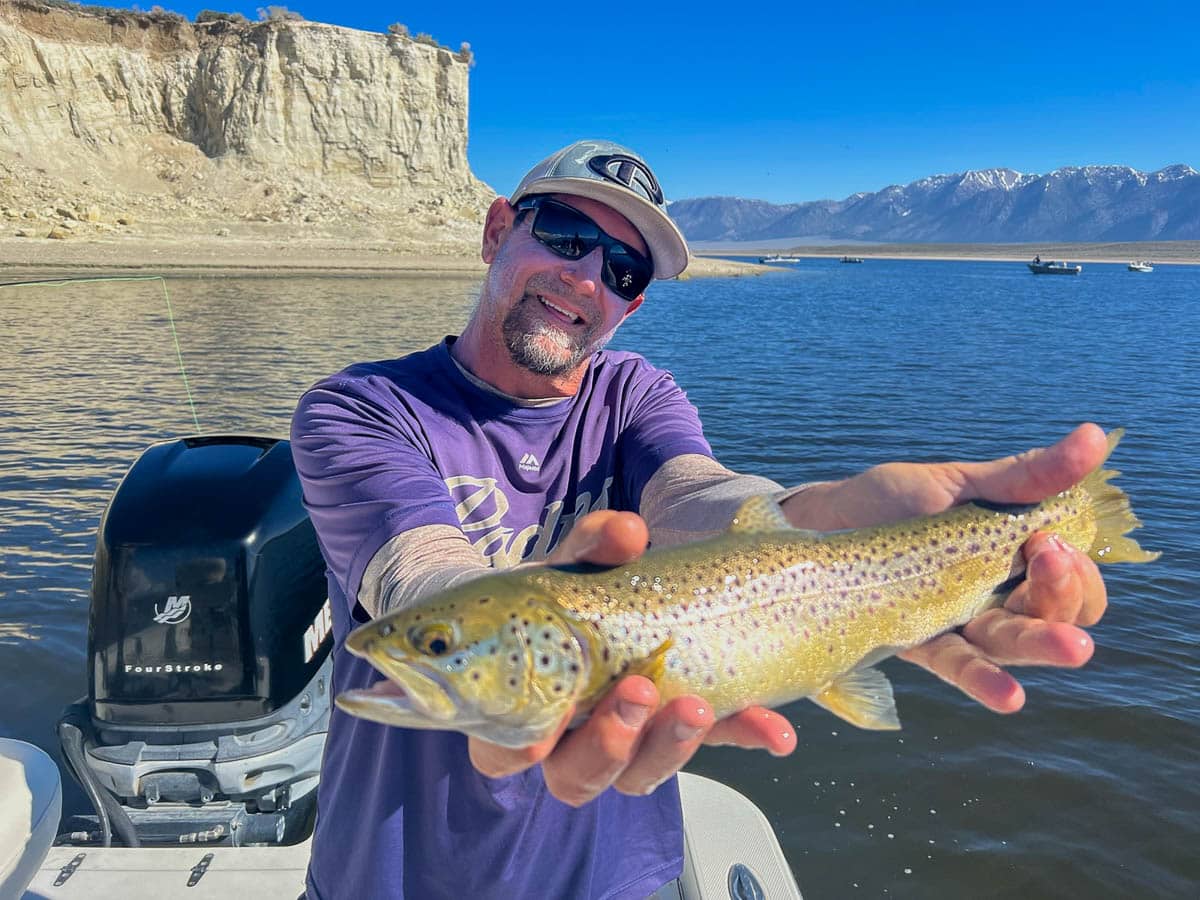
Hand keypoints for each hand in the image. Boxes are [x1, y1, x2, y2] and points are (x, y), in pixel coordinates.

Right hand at [467, 510, 796, 806]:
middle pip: (578, 775)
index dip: (516, 753)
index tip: (539, 737)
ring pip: (640, 775)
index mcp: (524, 706)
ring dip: (670, 747)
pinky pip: (713, 743)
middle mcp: (572, 740)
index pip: (502, 752)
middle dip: (610, 744)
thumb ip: (594, 545)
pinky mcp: (684, 728)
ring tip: (697, 707)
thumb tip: (626, 531)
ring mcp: (632, 741)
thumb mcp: (578, 562)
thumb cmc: (574, 584)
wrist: (623, 594)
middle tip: (637, 691)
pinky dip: (745, 733)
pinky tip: (777, 731)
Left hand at [784, 422, 1109, 712]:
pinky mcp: (919, 644)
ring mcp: (958, 624)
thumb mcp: (957, 484)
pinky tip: (1010, 697)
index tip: (1051, 540)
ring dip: (1044, 644)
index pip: (1071, 579)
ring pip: (1013, 644)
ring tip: (1074, 648)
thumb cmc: (888, 502)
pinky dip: (985, 681)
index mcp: (1010, 556)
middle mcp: (993, 596)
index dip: (1076, 568)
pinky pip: (958, 668)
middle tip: (1048, 562)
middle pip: (1053, 614)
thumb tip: (1097, 436)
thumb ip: (1023, 476)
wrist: (817, 523)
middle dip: (1064, 595)